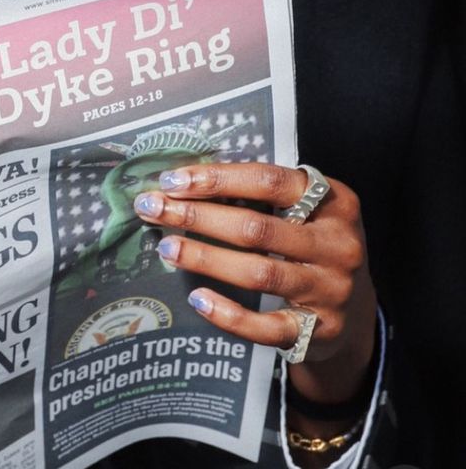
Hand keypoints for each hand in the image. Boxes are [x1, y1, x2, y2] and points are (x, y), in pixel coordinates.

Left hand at [133, 162, 376, 404]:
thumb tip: (185, 182)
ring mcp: (331, 290)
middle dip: (197, 217)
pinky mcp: (318, 331)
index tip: (172, 180)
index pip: (268, 181)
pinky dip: (229, 314)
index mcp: (334, 201)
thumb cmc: (313, 244)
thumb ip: (262, 195)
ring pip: (258, 273)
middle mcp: (338, 244)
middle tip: (154, 209)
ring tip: (167, 248)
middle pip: (256, 228)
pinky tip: (198, 298)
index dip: (217, 179)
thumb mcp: (306, 210)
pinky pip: (266, 326)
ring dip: (205, 258)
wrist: (356, 312)